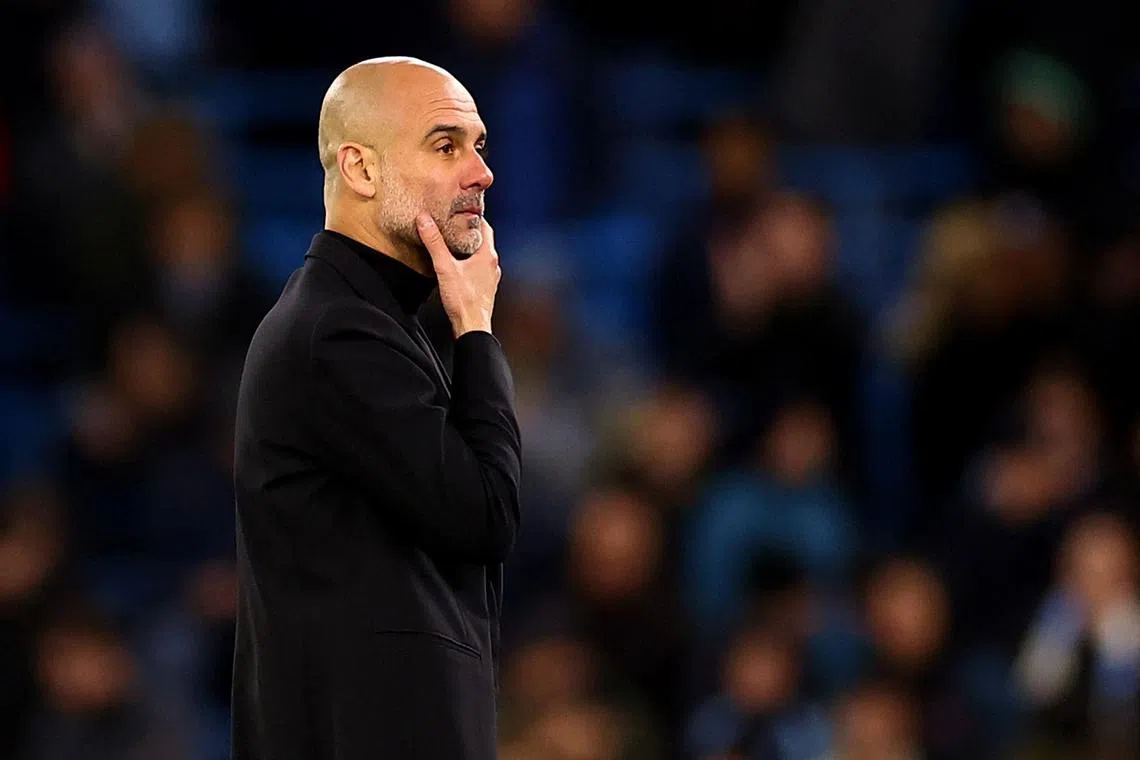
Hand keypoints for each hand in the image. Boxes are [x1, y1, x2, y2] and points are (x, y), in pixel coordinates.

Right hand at [417, 214, 499, 337]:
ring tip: (453, 243)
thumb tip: (425, 220)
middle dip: (469, 232)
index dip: (474, 217)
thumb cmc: (463, 301)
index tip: (462, 210)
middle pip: (483, 241)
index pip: (485, 227)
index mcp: (487, 255)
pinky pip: (478, 270)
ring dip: (469, 248)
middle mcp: (492, 265)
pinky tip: (457, 266)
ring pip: (481, 256)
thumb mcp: (445, 267)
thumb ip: (434, 243)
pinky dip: (469, 263)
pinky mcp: (484, 289)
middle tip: (454, 224)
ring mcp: (490, 278)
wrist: (472, 327)